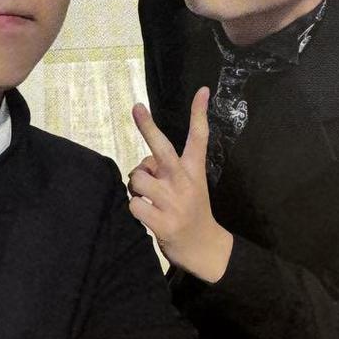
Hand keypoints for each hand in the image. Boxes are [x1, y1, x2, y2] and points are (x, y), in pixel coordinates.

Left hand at [128, 88, 232, 283]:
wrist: (205, 249)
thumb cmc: (191, 210)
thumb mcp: (191, 184)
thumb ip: (168, 170)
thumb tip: (144, 164)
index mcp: (194, 170)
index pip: (199, 137)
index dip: (199, 113)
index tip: (202, 90)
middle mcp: (185, 182)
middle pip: (162, 149)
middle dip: (147, 127)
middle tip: (136, 108)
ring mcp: (174, 203)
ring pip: (137, 179)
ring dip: (135, 186)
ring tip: (147, 197)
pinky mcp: (163, 223)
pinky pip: (134, 204)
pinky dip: (135, 207)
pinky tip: (148, 215)